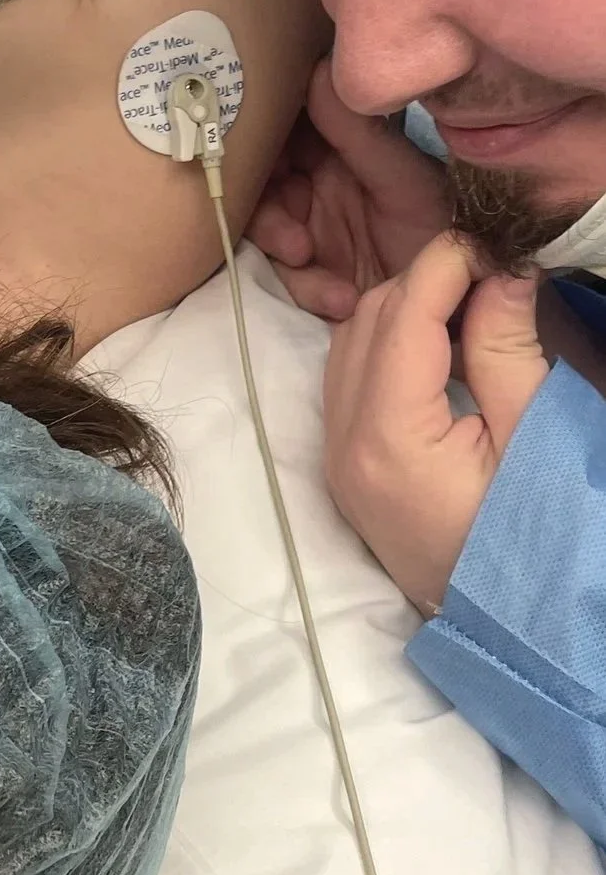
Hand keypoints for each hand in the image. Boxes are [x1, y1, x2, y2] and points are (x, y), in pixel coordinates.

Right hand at [248, 57, 449, 319]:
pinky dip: (307, 288)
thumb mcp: (405, 182)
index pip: (285, 130)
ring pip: (262, 229)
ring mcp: (312, 231)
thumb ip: (358, 133)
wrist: (470, 303)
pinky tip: (341, 299)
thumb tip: (313, 70)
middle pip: (261, 183)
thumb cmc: (445, 231)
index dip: (266, 139)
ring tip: (306, 257)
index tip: (263, 156)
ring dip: (278, 244)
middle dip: (268, 208)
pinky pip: (286, 278)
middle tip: (292, 231)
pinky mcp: (314, 275)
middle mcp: (318, 186)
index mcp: (339, 150)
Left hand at [323, 232, 548, 613]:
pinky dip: (389, 346)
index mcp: (387, 437)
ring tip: (473, 304)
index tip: (488, 239)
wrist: (513, 635)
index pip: (402, 318)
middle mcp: (344, 444)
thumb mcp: (535, 440)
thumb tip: (499, 270)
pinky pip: (350, 380)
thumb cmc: (536, 541)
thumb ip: (508, 350)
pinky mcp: (347, 469)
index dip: (445, 265)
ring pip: (350, 345)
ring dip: (404, 311)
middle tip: (490, 270)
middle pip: (367, 324)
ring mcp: (338, 459)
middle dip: (424, 283)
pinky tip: (442, 345)